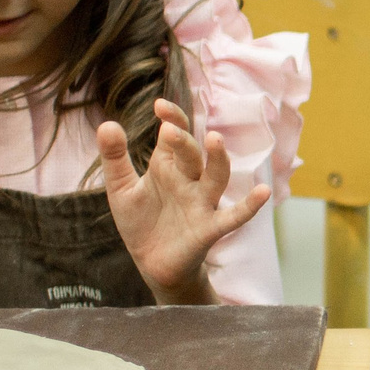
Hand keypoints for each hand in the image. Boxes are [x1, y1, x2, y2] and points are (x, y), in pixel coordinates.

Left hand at [97, 98, 269, 303]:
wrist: (151, 263)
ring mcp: (202, 203)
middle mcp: (189, 179)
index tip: (159, 106)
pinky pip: (234, 216)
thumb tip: (107, 124)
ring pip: (216, 177)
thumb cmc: (141, 222)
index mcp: (168, 166)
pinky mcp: (210, 228)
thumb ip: (114, 157)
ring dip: (218, 159)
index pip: (175, 135)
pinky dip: (249, 206)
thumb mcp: (120, 188)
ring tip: (214, 140)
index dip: (171, 119)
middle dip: (183, 140)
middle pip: (192, 154)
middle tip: (168, 129)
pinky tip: (262, 192)